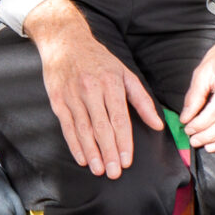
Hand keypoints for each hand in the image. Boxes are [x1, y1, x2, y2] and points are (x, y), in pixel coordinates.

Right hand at [30, 0, 165, 176]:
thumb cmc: (99, 59)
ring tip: (99, 170)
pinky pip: (67, 126)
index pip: (119, 118)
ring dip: (91, 152)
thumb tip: (157, 124)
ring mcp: (72, 95)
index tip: (127, 161)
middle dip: (109, 152)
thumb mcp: (125, 73)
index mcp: (111, 83)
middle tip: (114, 173)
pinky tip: (82, 158)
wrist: (65, 41)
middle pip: (101, 127)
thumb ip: (142, 100)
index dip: (123, 142)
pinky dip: (74, 144)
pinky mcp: (57, 99)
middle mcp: (91, 90)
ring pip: (83, 129)